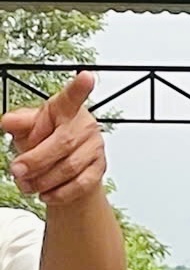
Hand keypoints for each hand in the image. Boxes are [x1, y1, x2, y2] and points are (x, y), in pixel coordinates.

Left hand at [3, 71, 106, 205]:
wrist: (65, 167)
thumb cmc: (46, 139)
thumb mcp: (29, 127)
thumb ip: (19, 123)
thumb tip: (6, 122)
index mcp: (66, 109)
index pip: (72, 97)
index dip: (79, 88)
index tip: (87, 76)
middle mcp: (85, 126)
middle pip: (63, 144)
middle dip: (37, 160)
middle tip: (17, 170)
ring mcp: (95, 148)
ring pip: (69, 168)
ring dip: (44, 180)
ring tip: (26, 184)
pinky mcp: (99, 169)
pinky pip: (79, 184)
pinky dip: (59, 192)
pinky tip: (45, 193)